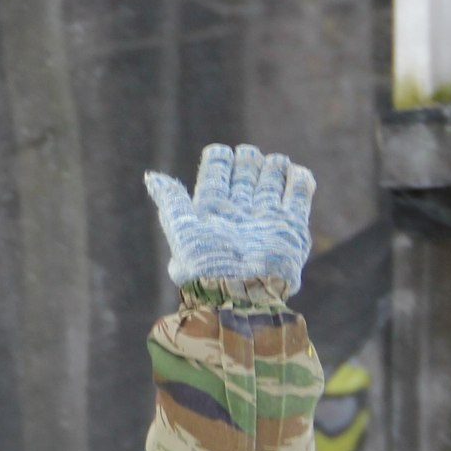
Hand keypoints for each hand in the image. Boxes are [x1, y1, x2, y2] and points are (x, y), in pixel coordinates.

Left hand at [144, 144, 315, 291]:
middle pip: (245, 180)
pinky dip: (299, 184)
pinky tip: (295, 171)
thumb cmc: (206, 267)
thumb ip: (172, 202)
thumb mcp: (182, 231)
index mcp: (211, 215)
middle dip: (247, 164)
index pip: (215, 180)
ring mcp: (266, 222)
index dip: (218, 163)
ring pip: (271, 186)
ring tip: (274, 159)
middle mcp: (239, 217)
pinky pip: (298, 200)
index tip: (220, 152)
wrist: (240, 297)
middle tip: (248, 153)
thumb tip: (152, 177)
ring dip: (273, 170)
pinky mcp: (291, 230)